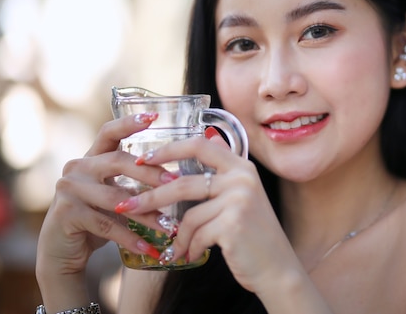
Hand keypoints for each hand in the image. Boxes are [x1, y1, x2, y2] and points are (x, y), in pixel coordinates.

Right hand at [36, 113, 171, 282]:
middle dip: (150, 173)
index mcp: (90, 158)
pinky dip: (131, 238)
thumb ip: (134, 182)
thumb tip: (176, 176)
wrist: (62, 252)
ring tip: (170, 226)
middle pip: (118, 161)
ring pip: (117, 199)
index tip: (153, 116)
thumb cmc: (96, 219)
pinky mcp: (67, 214)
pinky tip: (150, 247)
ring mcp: (69, 190)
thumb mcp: (114, 195)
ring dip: (148, 214)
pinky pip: (108, 225)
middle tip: (176, 182)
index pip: (109, 133)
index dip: (129, 123)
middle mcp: (76, 168)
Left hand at [120, 131, 303, 294]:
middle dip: (151, 197)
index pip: (200, 145)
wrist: (277, 268)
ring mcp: (239, 200)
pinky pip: (196, 234)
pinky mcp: (233, 223)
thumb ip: (225, 171)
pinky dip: (190, 247)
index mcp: (242, 167)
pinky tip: (192, 255)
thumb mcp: (243, 196)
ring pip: (188, 215)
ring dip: (178, 235)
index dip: (169, 149)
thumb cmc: (255, 235)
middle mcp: (242, 179)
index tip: (144, 158)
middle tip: (127, 205)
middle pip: (183, 183)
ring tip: (177, 247)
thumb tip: (211, 137)